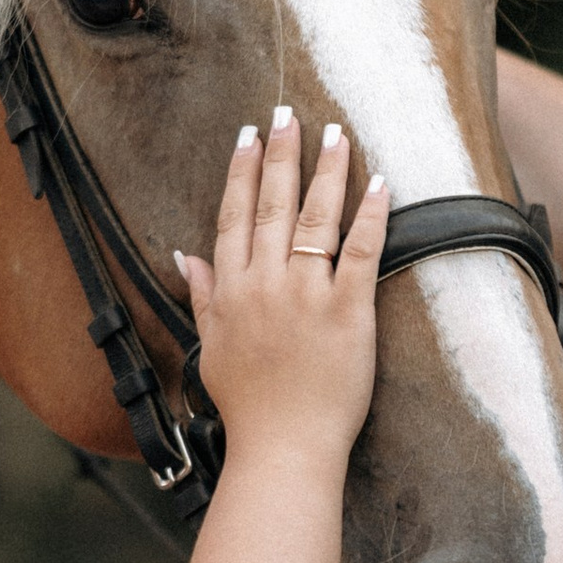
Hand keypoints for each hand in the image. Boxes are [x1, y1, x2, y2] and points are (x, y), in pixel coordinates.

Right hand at [178, 111, 385, 465]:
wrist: (284, 449)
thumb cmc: (250, 407)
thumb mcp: (211, 349)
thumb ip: (201, 298)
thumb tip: (182, 257)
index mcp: (232, 291)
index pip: (234, 216)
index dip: (241, 171)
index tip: (249, 135)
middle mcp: (265, 285)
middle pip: (271, 205)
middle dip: (281, 154)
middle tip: (288, 113)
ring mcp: (307, 296)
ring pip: (315, 218)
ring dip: (326, 170)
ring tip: (334, 133)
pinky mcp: (348, 312)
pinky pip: (362, 252)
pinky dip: (371, 215)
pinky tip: (379, 183)